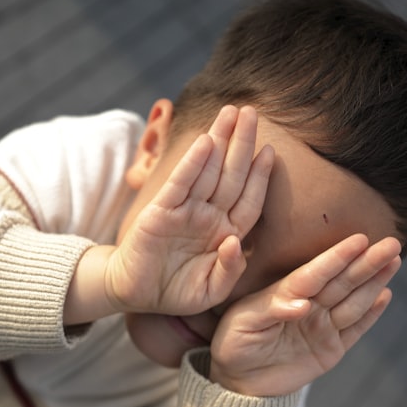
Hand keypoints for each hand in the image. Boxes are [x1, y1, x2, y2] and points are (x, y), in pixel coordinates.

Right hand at [105, 105, 273, 315]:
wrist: (136, 296)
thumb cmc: (176, 293)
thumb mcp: (211, 290)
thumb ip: (229, 270)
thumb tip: (234, 242)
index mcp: (225, 232)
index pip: (248, 199)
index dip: (260, 176)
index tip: (270, 150)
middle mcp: (208, 216)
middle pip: (231, 175)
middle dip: (242, 142)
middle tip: (252, 111)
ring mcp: (184, 211)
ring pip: (208, 171)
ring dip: (220, 140)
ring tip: (232, 112)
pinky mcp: (160, 212)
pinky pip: (180, 184)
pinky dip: (192, 163)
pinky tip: (204, 141)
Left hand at [208, 234, 402, 395]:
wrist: (238, 382)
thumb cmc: (234, 344)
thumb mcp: (243, 324)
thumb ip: (273, 309)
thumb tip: (303, 305)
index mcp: (285, 294)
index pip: (316, 272)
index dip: (338, 256)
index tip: (360, 240)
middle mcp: (308, 305)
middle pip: (342, 281)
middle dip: (367, 262)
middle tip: (392, 243)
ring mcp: (322, 326)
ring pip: (354, 301)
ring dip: (374, 282)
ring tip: (394, 261)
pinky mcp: (331, 348)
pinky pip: (355, 329)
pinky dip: (371, 314)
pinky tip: (386, 295)